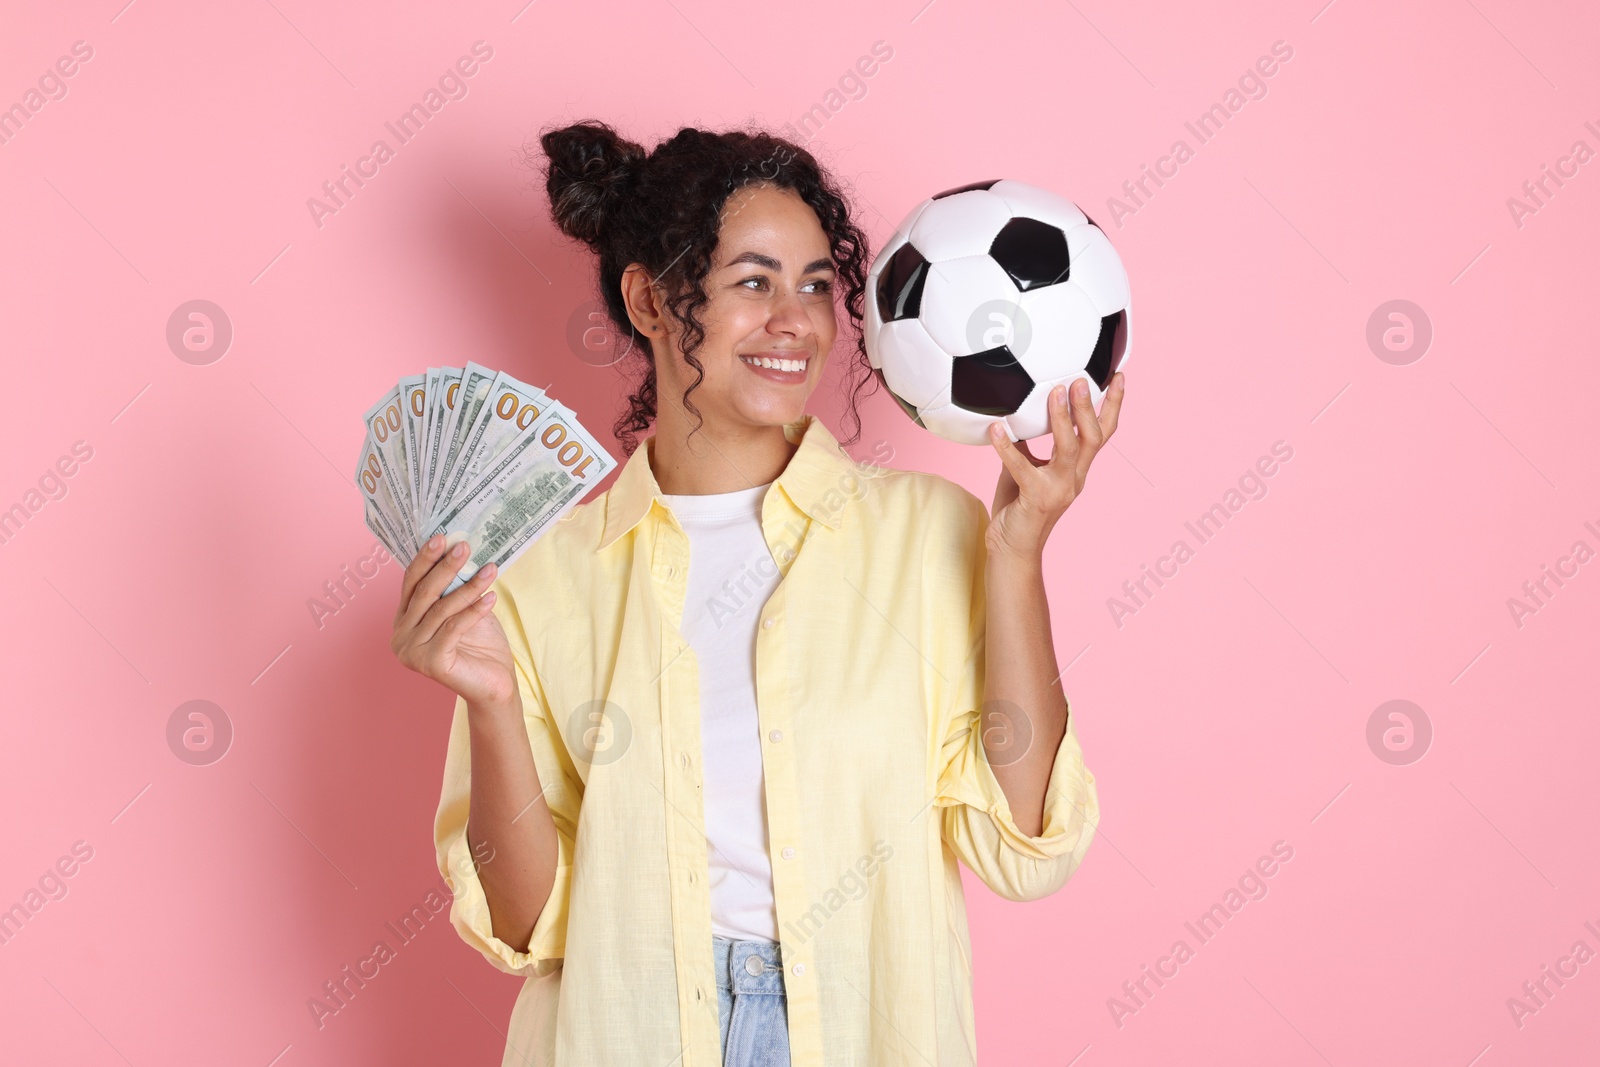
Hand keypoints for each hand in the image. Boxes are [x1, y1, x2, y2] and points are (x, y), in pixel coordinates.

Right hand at [391, 535, 517, 710]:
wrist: (494, 684)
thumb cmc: (480, 645)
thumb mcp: (464, 608)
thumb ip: (455, 587)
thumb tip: (460, 549)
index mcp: (404, 620)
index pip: (411, 583)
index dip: (426, 559)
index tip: (442, 537)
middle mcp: (401, 636)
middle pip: (423, 593)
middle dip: (446, 567)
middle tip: (465, 547)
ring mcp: (412, 652)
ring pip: (441, 610)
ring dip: (468, 587)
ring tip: (490, 571)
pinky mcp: (430, 664)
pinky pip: (453, 628)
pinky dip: (473, 611)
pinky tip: (491, 598)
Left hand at [986, 372, 1124, 560]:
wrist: (1012, 550)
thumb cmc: (1019, 508)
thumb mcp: (1026, 469)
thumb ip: (1027, 444)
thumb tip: (1016, 413)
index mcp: (1076, 470)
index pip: (1102, 434)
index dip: (1111, 406)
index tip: (1117, 378)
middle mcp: (1074, 478)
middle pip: (1092, 438)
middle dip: (1088, 407)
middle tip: (1080, 380)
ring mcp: (1058, 489)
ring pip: (1068, 449)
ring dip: (1063, 419)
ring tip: (1055, 392)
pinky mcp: (1036, 498)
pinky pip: (1021, 467)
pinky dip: (1007, 446)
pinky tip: (995, 429)